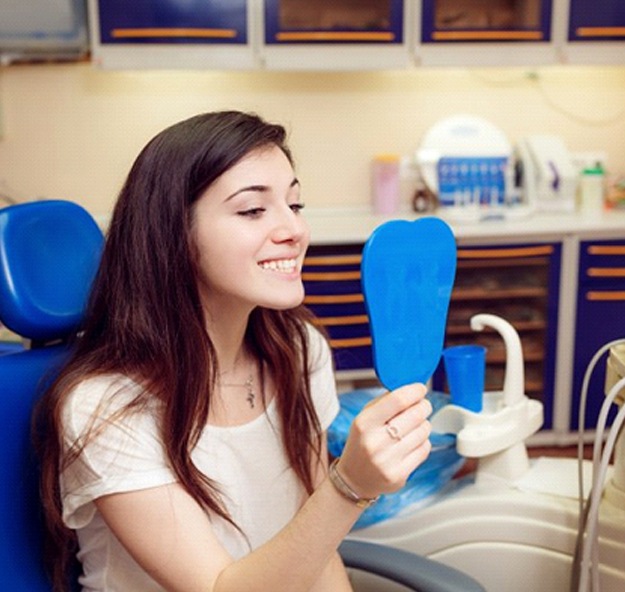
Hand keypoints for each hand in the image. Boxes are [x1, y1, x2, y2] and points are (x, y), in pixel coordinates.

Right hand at [336, 383, 431, 499]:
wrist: (354, 479)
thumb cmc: (362, 443)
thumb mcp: (364, 419)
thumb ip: (385, 403)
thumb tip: (411, 390)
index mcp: (364, 424)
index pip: (397, 401)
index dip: (414, 391)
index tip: (420, 388)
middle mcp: (375, 442)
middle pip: (414, 415)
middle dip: (424, 406)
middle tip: (423, 405)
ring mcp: (387, 461)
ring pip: (423, 432)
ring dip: (424, 424)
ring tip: (416, 425)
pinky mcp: (399, 475)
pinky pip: (424, 450)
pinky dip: (423, 442)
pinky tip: (413, 441)